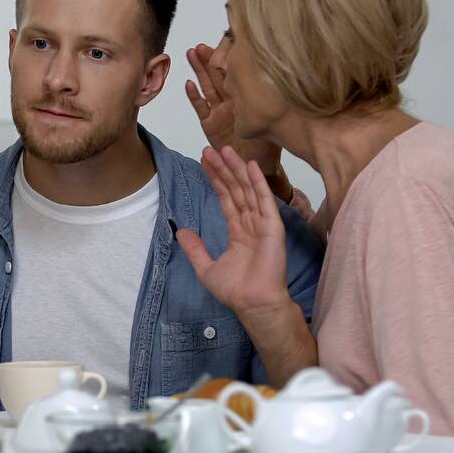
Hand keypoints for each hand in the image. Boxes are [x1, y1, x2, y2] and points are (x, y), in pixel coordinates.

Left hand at [175, 146, 290, 315]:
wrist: (253, 304)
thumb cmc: (235, 290)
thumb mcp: (206, 268)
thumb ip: (195, 248)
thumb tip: (181, 231)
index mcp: (238, 231)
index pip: (226, 198)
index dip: (216, 180)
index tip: (204, 162)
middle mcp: (251, 223)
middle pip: (235, 189)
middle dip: (223, 169)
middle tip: (211, 149)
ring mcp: (262, 223)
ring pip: (248, 190)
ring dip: (237, 169)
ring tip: (225, 150)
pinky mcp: (272, 227)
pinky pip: (264, 200)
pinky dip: (258, 183)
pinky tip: (251, 166)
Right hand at [184, 42, 289, 199]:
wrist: (258, 166)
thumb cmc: (269, 144)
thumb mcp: (275, 117)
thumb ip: (274, 100)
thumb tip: (284, 75)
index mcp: (247, 97)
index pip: (235, 73)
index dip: (227, 58)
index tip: (222, 43)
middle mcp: (231, 101)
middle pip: (217, 76)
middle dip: (208, 60)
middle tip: (199, 45)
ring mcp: (219, 111)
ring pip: (207, 87)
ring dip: (198, 71)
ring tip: (191, 54)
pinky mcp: (210, 124)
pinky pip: (201, 107)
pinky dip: (194, 96)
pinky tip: (189, 83)